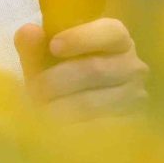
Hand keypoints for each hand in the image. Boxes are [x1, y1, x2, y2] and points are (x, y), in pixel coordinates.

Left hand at [14, 18, 148, 121]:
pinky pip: (99, 129)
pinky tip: (56, 130)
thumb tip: (28, 32)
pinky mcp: (131, 127)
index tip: (53, 46)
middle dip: (57, 80)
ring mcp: (134, 98)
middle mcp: (133, 66)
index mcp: (117, 38)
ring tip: (39, 110)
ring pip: (93, 103)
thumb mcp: (44, 59)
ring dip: (60, 107)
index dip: (81, 38)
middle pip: (95, 69)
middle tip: (33, 90)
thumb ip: (33, 44)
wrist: (72, 111)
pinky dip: (72, 128)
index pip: (110, 32)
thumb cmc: (60, 74)